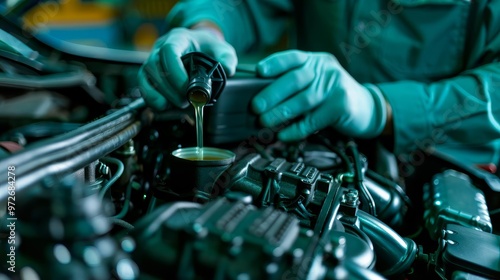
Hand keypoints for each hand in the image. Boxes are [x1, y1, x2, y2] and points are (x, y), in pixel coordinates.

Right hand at [138, 27, 237, 109]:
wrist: (197, 47)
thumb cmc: (206, 48)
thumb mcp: (221, 48)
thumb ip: (227, 57)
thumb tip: (228, 69)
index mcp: (177, 38)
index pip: (168, 51)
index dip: (175, 72)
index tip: (186, 87)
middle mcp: (159, 48)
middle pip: (154, 67)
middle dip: (170, 89)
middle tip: (186, 101)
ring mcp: (151, 61)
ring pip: (146, 79)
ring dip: (162, 96)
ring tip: (179, 104)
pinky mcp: (148, 75)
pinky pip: (143, 88)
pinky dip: (153, 100)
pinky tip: (166, 106)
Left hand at [252, 50, 386, 140]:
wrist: (366, 108)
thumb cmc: (331, 97)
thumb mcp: (316, 82)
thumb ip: (294, 84)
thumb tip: (259, 97)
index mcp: (315, 61)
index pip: (292, 58)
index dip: (274, 64)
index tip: (258, 72)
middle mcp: (325, 70)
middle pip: (294, 79)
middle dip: (271, 94)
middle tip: (255, 107)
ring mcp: (335, 86)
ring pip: (302, 101)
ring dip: (280, 113)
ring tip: (264, 122)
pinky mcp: (341, 105)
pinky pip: (313, 120)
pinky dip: (296, 129)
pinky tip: (284, 134)